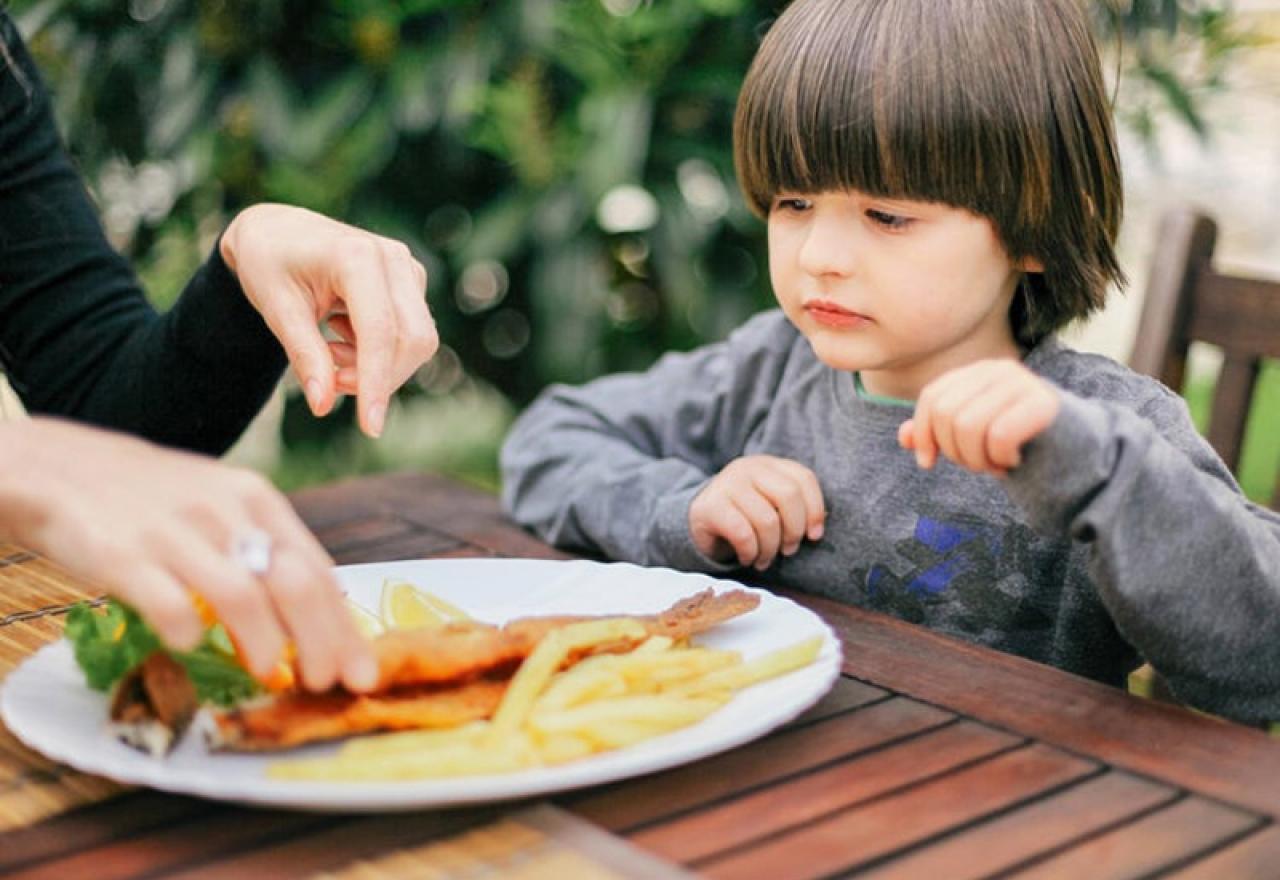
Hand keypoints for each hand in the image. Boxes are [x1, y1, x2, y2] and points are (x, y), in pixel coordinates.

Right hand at [0, 419, 375, 692]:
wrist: (62, 466)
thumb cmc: (156, 498)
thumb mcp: (221, 505)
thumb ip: (263, 551)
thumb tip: (316, 618)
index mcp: (256, 500)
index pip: (318, 571)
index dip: (344, 628)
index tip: (360, 671)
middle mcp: (224, 512)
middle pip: (295, 585)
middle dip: (322, 643)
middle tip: (325, 683)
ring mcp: (175, 532)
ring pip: (243, 596)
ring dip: (267, 644)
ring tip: (271, 673)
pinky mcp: (124, 555)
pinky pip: (170, 604)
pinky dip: (187, 634)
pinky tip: (189, 647)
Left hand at [220, 204, 438, 437]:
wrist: (279, 231)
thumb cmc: (270, 264)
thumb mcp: (276, 309)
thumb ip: (304, 355)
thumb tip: (323, 405)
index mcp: (356, 256)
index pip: (380, 331)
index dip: (377, 382)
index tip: (371, 427)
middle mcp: (393, 258)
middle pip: (411, 341)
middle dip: (377, 377)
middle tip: (331, 381)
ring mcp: (408, 269)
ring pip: (417, 342)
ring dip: (377, 366)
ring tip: (331, 351)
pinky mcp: (412, 283)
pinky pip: (412, 336)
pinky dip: (380, 354)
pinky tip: (343, 337)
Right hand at [688, 456, 825, 569]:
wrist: (698, 523)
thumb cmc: (744, 518)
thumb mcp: (771, 506)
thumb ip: (793, 509)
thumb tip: (816, 530)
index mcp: (769, 465)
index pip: (804, 478)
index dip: (815, 510)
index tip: (814, 536)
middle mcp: (748, 468)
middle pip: (789, 496)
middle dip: (794, 531)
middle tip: (788, 550)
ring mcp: (727, 484)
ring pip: (767, 521)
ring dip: (770, 549)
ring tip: (765, 559)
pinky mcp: (710, 506)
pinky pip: (744, 535)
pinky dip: (751, 553)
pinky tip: (748, 558)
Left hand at [899, 359, 1059, 475]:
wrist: (1073, 453)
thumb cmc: (1017, 444)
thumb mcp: (971, 437)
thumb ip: (938, 432)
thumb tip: (903, 437)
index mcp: (977, 372)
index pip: (932, 397)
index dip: (923, 433)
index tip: (927, 463)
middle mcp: (999, 370)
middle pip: (946, 413)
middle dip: (955, 451)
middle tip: (978, 464)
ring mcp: (1023, 383)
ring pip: (968, 426)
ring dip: (977, 459)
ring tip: (995, 464)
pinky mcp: (1043, 404)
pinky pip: (999, 436)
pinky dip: (1000, 459)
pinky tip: (1013, 461)